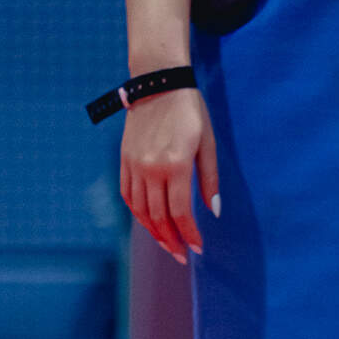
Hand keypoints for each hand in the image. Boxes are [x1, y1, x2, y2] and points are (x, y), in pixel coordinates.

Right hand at [119, 86, 218, 264]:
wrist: (158, 83)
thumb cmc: (190, 112)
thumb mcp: (208, 144)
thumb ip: (210, 180)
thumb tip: (214, 212)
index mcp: (175, 165)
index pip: (180, 213)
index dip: (189, 235)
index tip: (198, 249)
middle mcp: (150, 168)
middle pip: (159, 217)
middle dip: (172, 240)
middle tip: (182, 255)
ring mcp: (134, 164)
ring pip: (140, 210)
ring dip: (154, 231)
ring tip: (167, 244)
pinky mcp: (124, 159)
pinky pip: (128, 195)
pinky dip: (137, 213)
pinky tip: (149, 222)